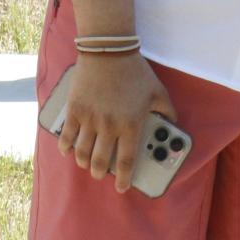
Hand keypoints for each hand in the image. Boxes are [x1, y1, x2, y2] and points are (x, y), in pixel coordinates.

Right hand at [54, 52, 177, 193]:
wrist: (109, 52)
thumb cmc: (135, 71)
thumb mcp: (158, 91)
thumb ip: (167, 110)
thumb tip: (173, 123)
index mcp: (131, 125)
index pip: (127, 161)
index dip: (124, 179)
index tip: (122, 188)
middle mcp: (109, 126)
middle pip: (100, 162)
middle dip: (100, 173)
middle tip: (101, 175)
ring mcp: (89, 119)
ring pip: (82, 153)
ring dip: (84, 163)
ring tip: (87, 164)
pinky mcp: (74, 111)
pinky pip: (67, 136)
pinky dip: (66, 147)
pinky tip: (69, 151)